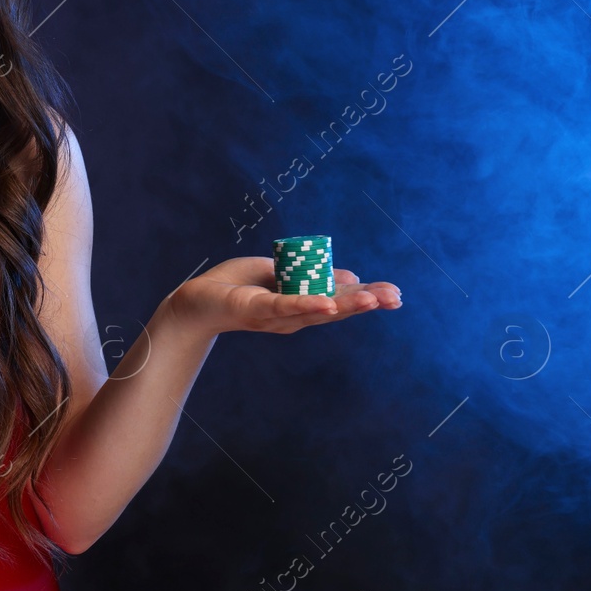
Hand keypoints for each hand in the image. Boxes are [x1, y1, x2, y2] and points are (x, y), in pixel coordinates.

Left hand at [162, 256, 401, 337]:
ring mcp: (276, 315)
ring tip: (372, 299)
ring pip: (315, 309)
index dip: (367, 297)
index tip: (395, 295)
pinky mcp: (255, 309)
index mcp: (301, 304)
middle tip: (395, 299)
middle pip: (335, 309)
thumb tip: (350, 274)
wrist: (195, 301)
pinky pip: (284, 306)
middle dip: (366, 303)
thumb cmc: (235, 286)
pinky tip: (326, 303)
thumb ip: (311, 275)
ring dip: (344, 304)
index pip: (340, 299)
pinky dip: (306, 304)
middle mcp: (294, 316)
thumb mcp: (279, 275)